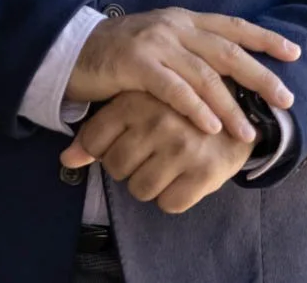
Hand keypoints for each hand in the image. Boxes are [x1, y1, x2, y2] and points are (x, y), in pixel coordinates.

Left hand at [61, 91, 252, 213]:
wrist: (240, 107)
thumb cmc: (177, 107)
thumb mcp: (135, 105)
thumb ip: (97, 132)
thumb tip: (66, 160)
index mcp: (135, 101)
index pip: (95, 143)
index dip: (104, 150)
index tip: (123, 143)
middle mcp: (157, 123)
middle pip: (115, 168)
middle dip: (128, 167)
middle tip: (149, 154)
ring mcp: (182, 148)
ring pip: (140, 189)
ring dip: (149, 184)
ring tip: (165, 165)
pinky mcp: (206, 172)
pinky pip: (170, 204)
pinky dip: (173, 197)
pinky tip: (182, 177)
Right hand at [67, 7, 297, 143]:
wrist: (72, 50)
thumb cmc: (120, 55)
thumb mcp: (160, 44)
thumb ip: (191, 53)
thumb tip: (231, 75)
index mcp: (183, 20)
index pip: (232, 26)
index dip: (264, 38)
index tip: (294, 52)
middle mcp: (173, 26)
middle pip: (227, 51)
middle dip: (260, 75)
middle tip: (285, 99)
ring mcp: (154, 43)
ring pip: (204, 76)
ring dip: (230, 107)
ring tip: (248, 132)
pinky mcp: (135, 64)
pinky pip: (173, 89)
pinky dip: (195, 109)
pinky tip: (210, 128)